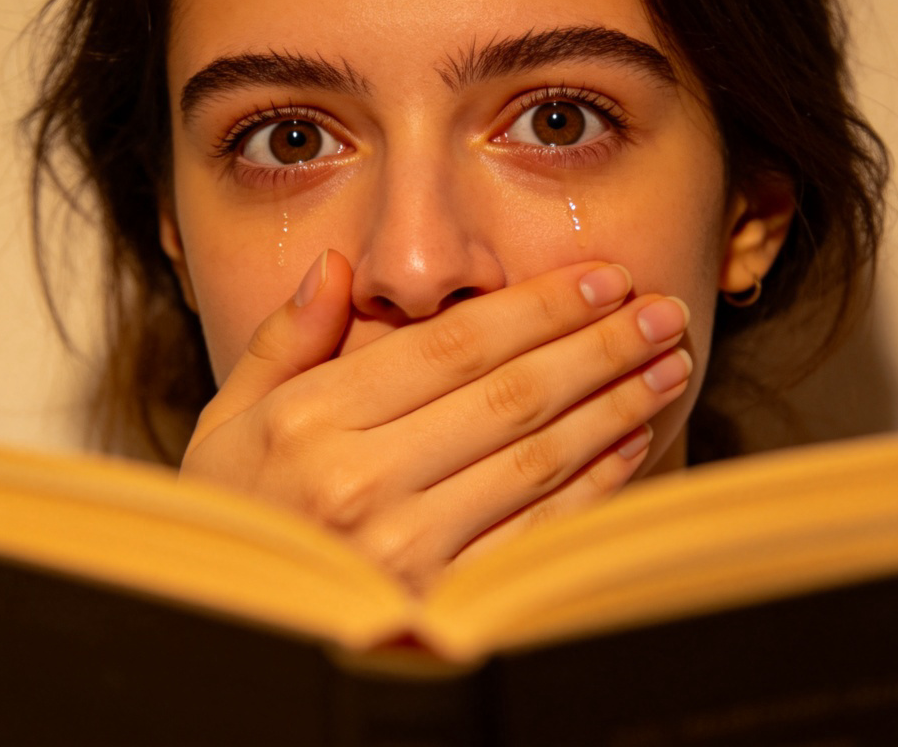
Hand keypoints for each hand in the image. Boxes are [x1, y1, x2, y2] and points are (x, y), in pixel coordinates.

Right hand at [180, 250, 691, 592]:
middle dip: (598, 345)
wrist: (231, 629)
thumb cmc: (236, 514)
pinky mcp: (442, 605)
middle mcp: (361, 483)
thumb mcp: (232, 419)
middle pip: (510, 395)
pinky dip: (593, 483)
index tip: (600, 279)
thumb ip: (285, 339)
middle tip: (660, 312)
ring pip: (537, 459)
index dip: (538, 307)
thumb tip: (338, 268)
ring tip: (665, 365)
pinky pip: (536, 532)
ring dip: (614, 405)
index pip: (453, 346)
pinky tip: (630, 440)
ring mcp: (406, 552)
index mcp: (312, 422)